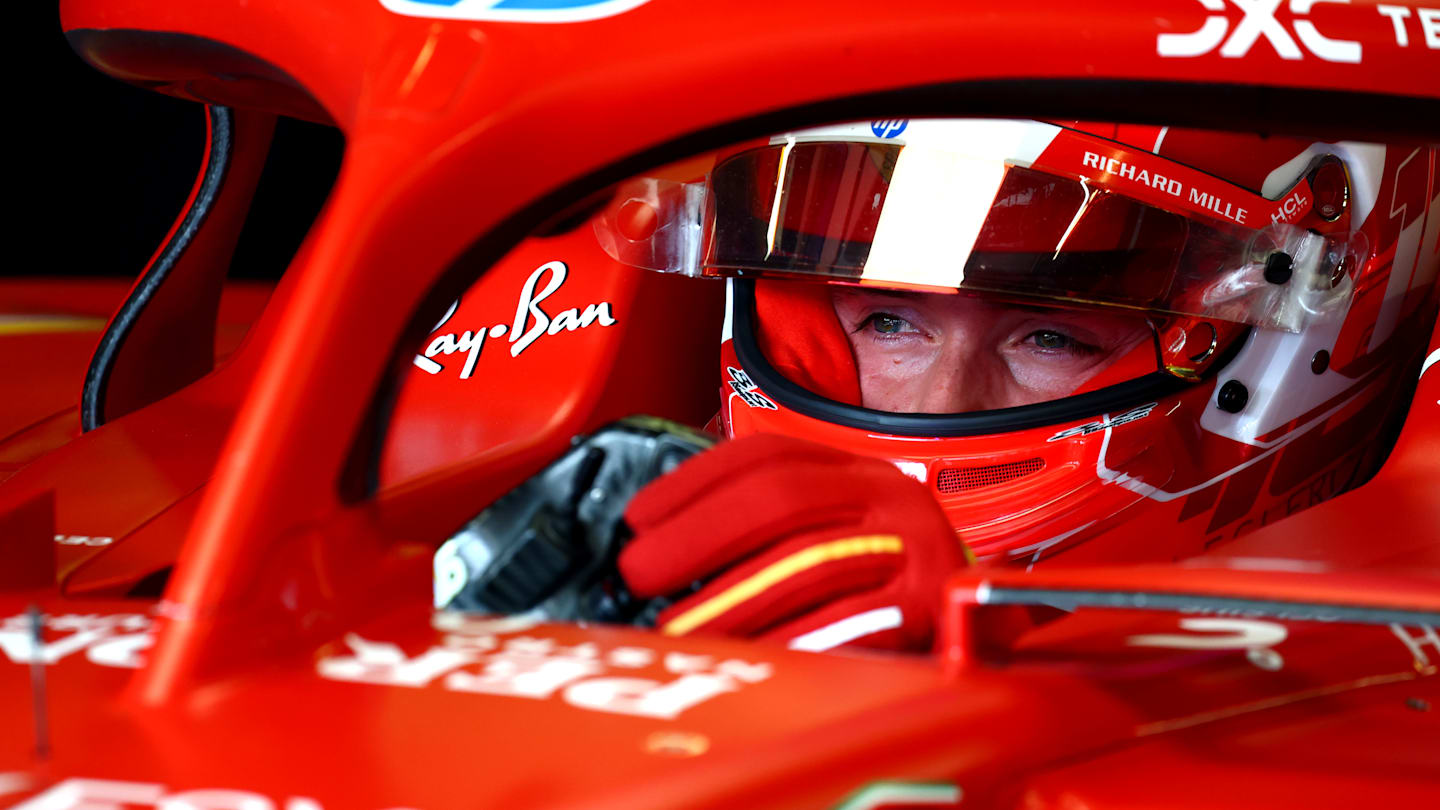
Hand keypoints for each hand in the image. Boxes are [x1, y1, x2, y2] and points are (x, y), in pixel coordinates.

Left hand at [618, 434, 971, 652]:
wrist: (989, 634)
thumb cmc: (891, 587)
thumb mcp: (838, 532)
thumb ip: (771, 526)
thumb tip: (666, 541)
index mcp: (860, 470)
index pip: (767, 456)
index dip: (692, 483)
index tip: (639, 516)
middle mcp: (891, 496)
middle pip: (779, 497)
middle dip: (696, 534)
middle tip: (641, 569)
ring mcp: (916, 548)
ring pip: (806, 561)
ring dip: (728, 597)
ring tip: (676, 625)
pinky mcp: (932, 607)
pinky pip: (846, 625)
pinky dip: (788, 641)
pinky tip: (747, 656)